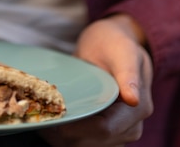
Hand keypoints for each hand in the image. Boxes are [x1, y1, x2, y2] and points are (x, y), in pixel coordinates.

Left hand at [41, 14, 153, 146]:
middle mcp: (131, 126)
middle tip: (40, 115)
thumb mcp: (123, 51)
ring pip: (86, 146)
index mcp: (139, 108)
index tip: (54, 115)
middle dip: (65, 133)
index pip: (105, 129)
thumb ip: (128, 74)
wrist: (115, 43)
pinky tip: (51, 122)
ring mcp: (119, 133)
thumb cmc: (116, 43)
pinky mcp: (106, 133)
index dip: (77, 127)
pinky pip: (84, 142)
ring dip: (63, 137)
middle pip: (93, 142)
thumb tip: (133, 100)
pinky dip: (66, 136)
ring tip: (43, 117)